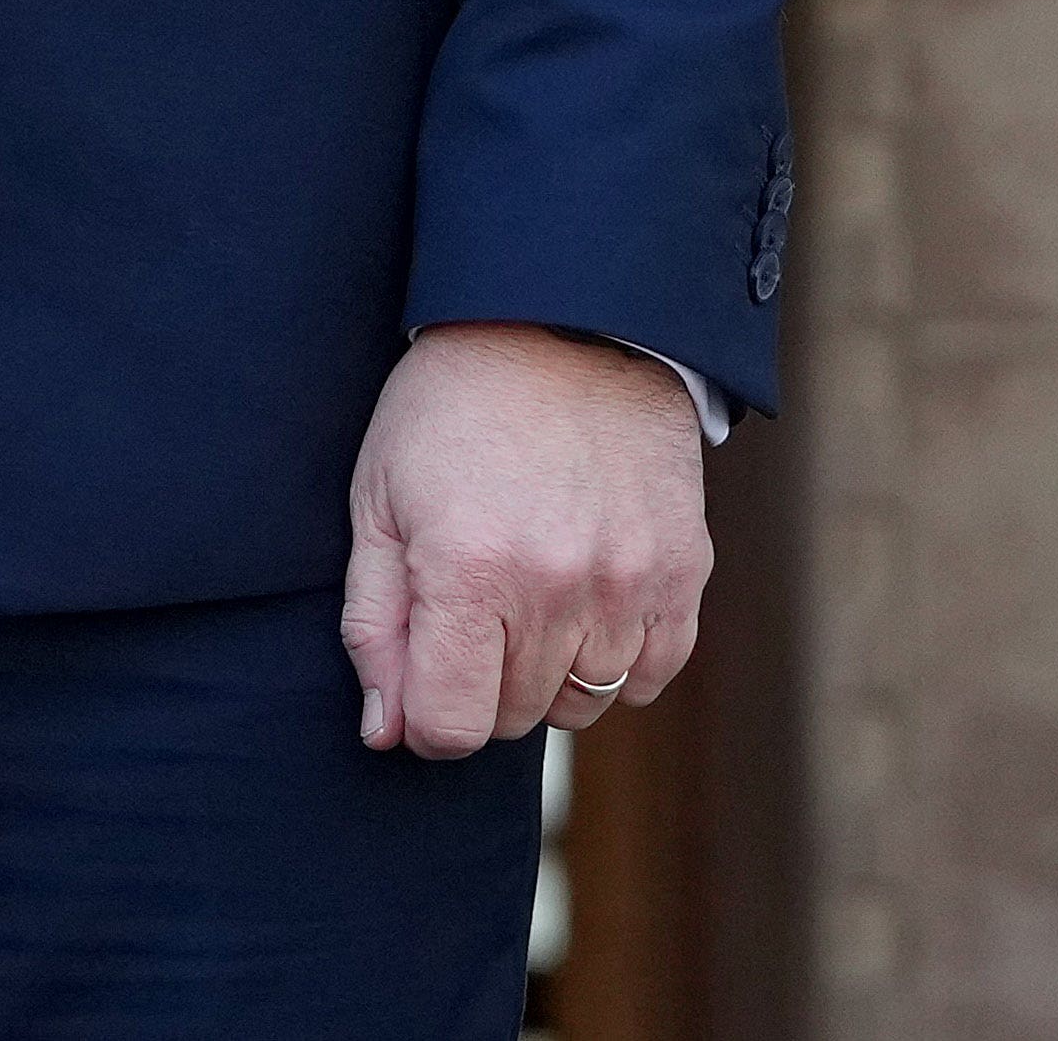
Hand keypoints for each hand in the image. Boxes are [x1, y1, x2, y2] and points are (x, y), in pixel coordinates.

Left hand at [339, 323, 711, 754]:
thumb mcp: (377, 501)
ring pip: (581, 703)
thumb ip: (374, 625)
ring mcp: (630, 585)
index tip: (419, 672)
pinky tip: (582, 601)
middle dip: (476, 683)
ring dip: (544, 674)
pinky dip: (614, 660)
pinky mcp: (683, 573)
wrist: (559, 325)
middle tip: (466, 605)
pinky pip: (650, 674)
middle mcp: (557, 589)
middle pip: (511, 717)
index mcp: (469, 572)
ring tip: (522, 594)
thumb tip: (387, 733)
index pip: (449, 727)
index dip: (422, 716)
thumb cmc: (448, 409)